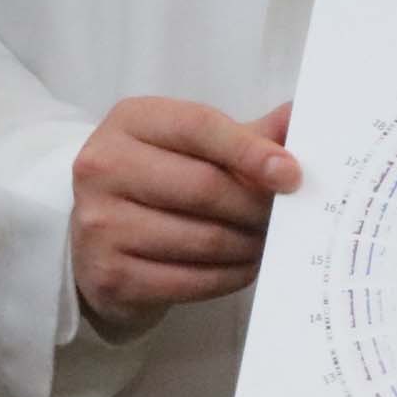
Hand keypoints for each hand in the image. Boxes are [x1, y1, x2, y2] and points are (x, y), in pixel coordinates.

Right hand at [74, 95, 299, 340]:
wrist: (96, 238)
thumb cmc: (157, 181)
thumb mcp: (191, 146)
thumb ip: (245, 134)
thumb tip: (300, 116)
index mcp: (129, 122)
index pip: (199, 127)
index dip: (251, 150)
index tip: (291, 174)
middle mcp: (104, 168)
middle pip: (206, 188)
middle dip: (256, 206)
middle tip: (284, 216)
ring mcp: (101, 223)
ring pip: (203, 238)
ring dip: (249, 245)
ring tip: (264, 240)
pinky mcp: (111, 275)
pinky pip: (190, 280)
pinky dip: (230, 276)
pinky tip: (244, 266)